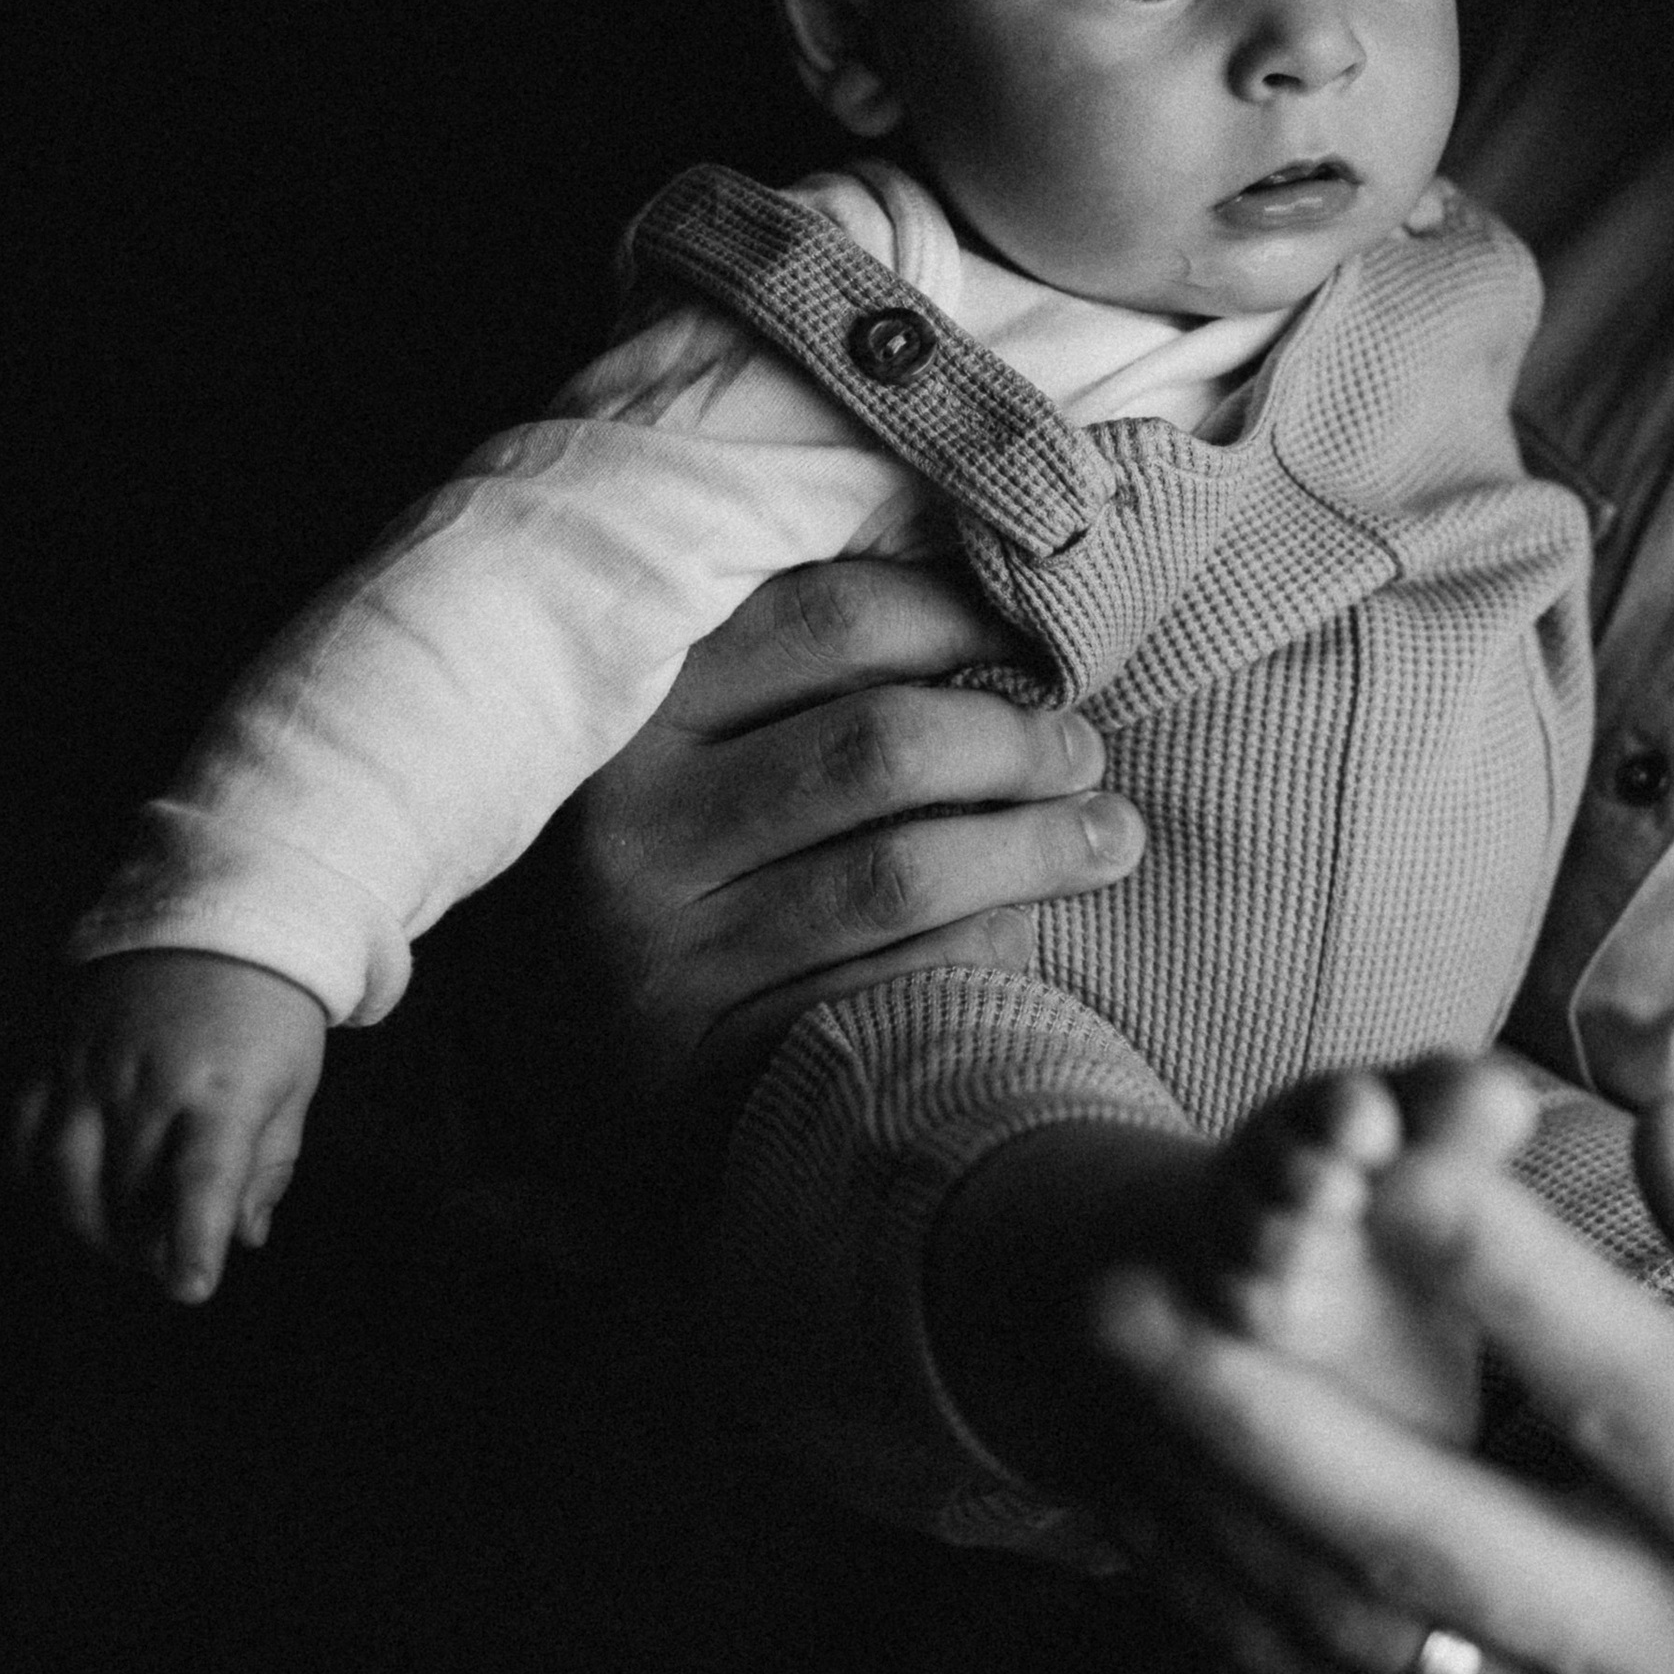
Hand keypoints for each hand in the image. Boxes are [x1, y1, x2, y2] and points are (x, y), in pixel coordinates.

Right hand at [13, 951, 327, 1301]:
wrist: (216, 918)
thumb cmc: (269, 1013)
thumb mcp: (294, 1085)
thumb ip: (270, 1165)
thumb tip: (245, 1238)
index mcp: (223, 1091)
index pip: (202, 1180)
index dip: (194, 1240)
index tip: (190, 1290)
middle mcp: (150, 1082)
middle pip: (129, 1195)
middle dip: (145, 1249)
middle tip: (164, 1263)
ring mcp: (92, 1068)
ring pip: (66, 1176)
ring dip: (86, 1228)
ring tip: (116, 1243)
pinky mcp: (54, 1055)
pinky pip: (25, 1134)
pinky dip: (37, 1183)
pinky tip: (63, 1202)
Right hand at [552, 560, 1145, 1121]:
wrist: (564, 1071)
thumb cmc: (669, 870)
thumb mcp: (685, 751)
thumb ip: (797, 674)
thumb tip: (994, 602)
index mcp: (632, 714)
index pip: (825, 618)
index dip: (958, 618)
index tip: (1030, 642)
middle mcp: (633, 828)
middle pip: (880, 746)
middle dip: (1016, 740)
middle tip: (1080, 747)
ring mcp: (670, 954)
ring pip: (901, 872)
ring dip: (1038, 847)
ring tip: (1108, 833)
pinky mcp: (720, 1061)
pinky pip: (898, 984)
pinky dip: (990, 946)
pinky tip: (1029, 925)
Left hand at [1093, 1083, 1673, 1673]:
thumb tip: (1661, 1123)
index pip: (1623, 1385)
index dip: (1500, 1273)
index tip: (1388, 1158)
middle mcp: (1671, 1655)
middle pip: (1425, 1528)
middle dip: (1253, 1412)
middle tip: (1120, 1297)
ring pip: (1356, 1633)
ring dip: (1210, 1511)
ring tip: (1105, 1387)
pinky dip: (1244, 1627)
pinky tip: (1162, 1532)